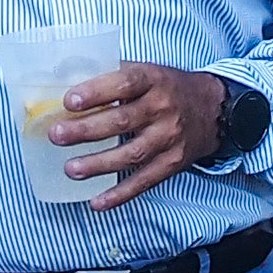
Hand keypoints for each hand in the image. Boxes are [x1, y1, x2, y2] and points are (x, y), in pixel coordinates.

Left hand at [52, 61, 231, 209]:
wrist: (215, 109)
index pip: (124, 83)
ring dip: (98, 164)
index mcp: (153, 80)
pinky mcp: (173, 163)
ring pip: (131, 154)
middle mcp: (163, 109)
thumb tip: (64, 82)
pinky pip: (145, 181)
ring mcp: (169, 138)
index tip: (69, 101)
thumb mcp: (148, 71)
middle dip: (86, 130)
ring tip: (71, 169)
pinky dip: (120, 194)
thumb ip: (114, 76)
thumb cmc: (169, 88)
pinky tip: (97, 202)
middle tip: (57, 135)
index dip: (96, 92)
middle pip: (122, 121)